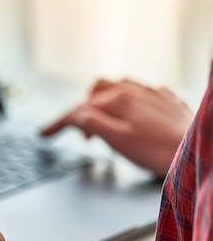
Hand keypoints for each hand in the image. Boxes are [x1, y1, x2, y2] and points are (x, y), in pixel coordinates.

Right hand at [41, 79, 193, 176]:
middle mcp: (134, 91)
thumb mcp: (117, 140)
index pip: (78, 109)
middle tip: (80, 136)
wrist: (196, 153)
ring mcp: (151, 93)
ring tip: (101, 123)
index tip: (44, 134)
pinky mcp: (166, 101)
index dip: (58, 123)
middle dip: (81, 110)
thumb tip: (74, 116)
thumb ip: (91, 124)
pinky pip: (140, 91)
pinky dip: (125, 100)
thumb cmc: (159, 151)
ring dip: (102, 102)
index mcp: (119, 100)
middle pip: (95, 93)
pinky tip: (130, 114)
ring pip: (117, 87)